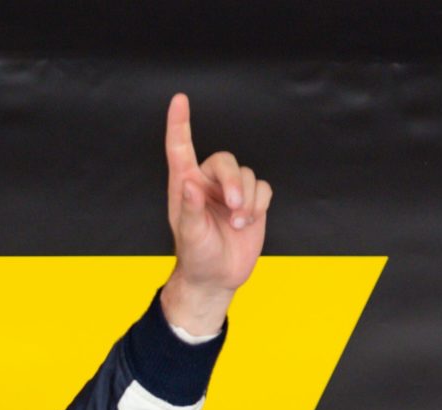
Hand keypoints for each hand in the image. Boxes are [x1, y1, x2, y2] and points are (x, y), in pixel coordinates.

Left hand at [159, 92, 271, 337]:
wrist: (218, 277)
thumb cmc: (197, 257)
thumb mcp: (191, 237)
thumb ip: (190, 210)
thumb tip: (190, 184)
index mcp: (185, 186)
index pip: (180, 148)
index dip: (179, 124)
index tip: (179, 100)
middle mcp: (207, 183)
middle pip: (225, 161)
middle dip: (233, 182)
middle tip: (234, 207)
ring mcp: (231, 191)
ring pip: (247, 174)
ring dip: (247, 200)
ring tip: (239, 224)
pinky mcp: (252, 200)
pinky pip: (263, 187)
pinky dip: (259, 204)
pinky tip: (248, 222)